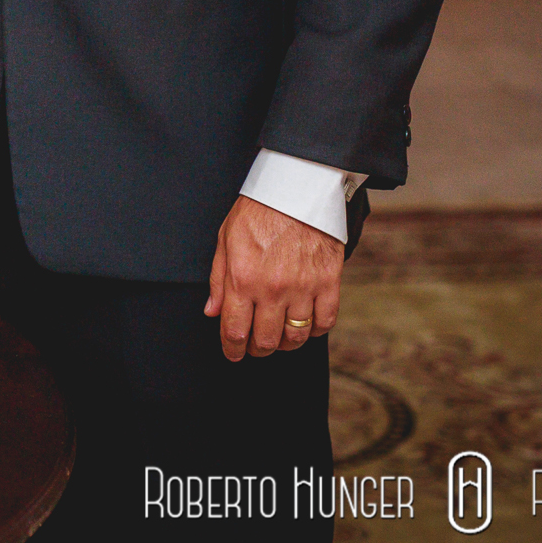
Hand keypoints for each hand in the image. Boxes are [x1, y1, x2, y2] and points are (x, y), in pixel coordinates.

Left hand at [204, 195, 341, 360]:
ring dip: (285, 344)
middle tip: (255, 347)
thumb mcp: (225, 239)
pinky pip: (325, 322)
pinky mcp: (329, 283)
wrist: (297, 189)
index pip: (235, 330)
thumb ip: (218, 279)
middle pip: (266, 340)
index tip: (233, 354)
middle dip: (257, 350)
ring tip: (279, 338)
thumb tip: (213, 312)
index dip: (232, 349)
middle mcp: (273, 289)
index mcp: (243, 279)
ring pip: (296, 337)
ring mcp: (303, 288)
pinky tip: (305, 325)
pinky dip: (314, 330)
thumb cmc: (258, 211)